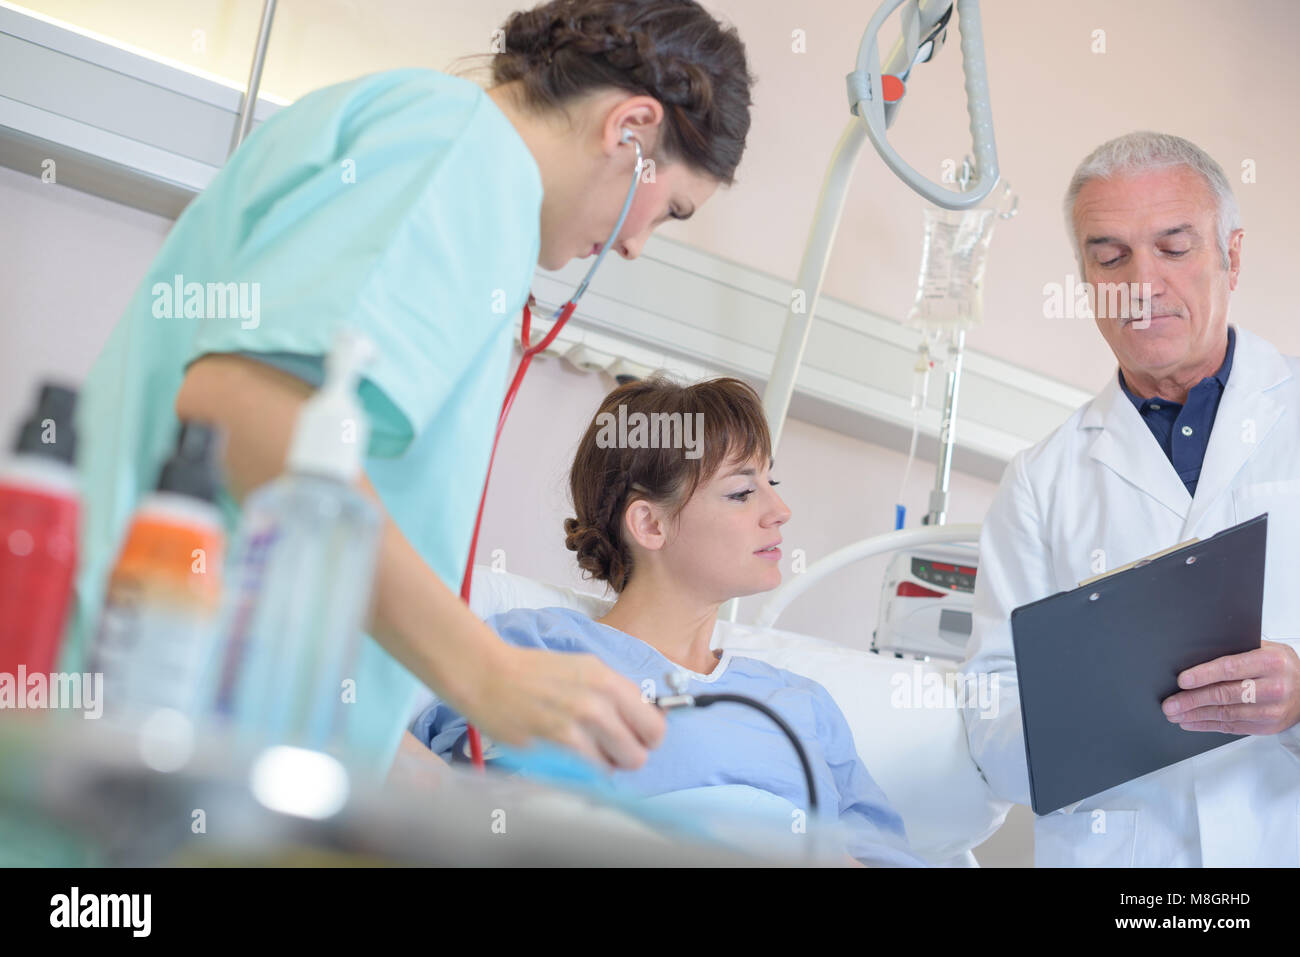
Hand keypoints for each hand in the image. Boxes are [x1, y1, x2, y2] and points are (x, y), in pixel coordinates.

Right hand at [460, 642, 665, 769]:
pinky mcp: (557, 745)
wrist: (489, 675)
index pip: (655, 724)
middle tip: (610, 750)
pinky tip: (570, 756)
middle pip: (640, 751)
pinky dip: (586, 771)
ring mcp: (578, 724)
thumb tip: (641, 718)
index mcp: (608, 679)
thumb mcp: (583, 669)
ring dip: (606, 764)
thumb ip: (613, 693)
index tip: (636, 738)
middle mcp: (598, 700)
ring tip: (586, 752)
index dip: (647, 736)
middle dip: (628, 755)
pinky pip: (591, 772)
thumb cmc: (534, 673)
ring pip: (617, 766)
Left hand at [1161, 640, 1299, 734]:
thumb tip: (1197, 655)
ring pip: (1226, 714)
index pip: (1231, 668)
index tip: (1182, 680)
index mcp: (1271, 662)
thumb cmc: (1281, 667)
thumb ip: (1237, 651)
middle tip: (1170, 704)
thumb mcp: (1267, 649)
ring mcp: (1271, 710)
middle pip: (1225, 695)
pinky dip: (1207, 725)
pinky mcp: (1267, 727)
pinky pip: (1232, 727)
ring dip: (1196, 715)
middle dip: (1192, 700)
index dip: (1203, 675)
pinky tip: (1191, 722)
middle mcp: (1274, 687)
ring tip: (1175, 714)